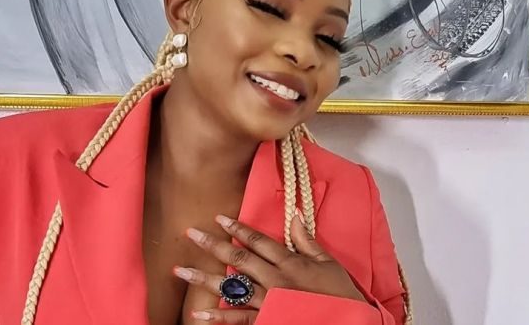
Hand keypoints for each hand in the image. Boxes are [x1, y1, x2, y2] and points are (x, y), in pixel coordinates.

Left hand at [173, 210, 365, 323]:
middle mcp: (275, 279)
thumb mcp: (328, 264)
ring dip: (204, 279)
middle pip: (239, 259)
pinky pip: (238, 319)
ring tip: (181, 271)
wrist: (346, 323)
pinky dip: (218, 316)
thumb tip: (295, 214)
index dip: (238, 229)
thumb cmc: (339, 295)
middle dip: (213, 245)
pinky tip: (198, 313)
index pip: (258, 241)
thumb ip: (307, 240)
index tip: (219, 218)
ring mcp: (269, 302)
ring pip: (231, 287)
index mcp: (290, 262)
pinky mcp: (266, 321)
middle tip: (191, 234)